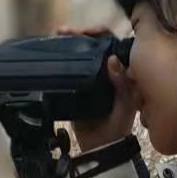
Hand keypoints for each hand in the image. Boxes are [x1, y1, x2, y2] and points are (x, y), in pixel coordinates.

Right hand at [55, 24, 137, 151]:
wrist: (100, 146)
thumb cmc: (118, 125)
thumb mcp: (124, 103)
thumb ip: (121, 83)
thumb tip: (112, 60)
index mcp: (121, 72)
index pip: (112, 44)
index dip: (100, 34)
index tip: (88, 31)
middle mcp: (106, 71)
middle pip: (93, 45)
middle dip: (79, 35)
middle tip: (65, 31)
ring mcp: (91, 78)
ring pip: (80, 54)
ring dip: (69, 43)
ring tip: (56, 36)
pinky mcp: (76, 86)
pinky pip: (69, 68)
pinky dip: (60, 58)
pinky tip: (51, 51)